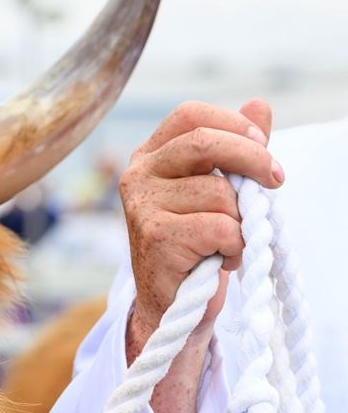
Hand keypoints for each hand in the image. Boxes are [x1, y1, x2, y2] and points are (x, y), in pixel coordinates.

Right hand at [119, 100, 282, 412]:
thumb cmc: (195, 245)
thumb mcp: (217, 191)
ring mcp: (141, 207)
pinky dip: (233, 246)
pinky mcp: (155, 237)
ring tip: (226, 243)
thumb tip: (260, 104)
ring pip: (219, 193)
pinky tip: (220, 259)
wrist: (171, 308)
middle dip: (253, 159)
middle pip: (204, 142)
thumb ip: (236, 149)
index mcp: (150, 157)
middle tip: (276, 182)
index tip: (263, 147)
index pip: (190, 115)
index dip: (232, 125)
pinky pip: (219, 227)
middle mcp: (137, 176)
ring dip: (239, 222)